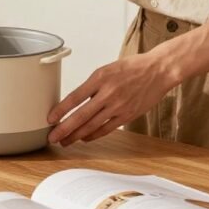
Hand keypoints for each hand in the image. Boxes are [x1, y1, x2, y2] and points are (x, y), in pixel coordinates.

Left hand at [47, 51, 174, 145]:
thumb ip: (92, 85)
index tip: (50, 118)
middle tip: (52, 137)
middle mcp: (108, 93)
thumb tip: (77, 102)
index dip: (60, 110)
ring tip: (65, 141)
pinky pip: (106, 129)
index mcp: (100, 78)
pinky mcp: (127, 116)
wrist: (158, 71)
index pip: (74, 97)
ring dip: (76, 135)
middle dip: (64, 129)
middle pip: (81, 115)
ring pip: (92, 125)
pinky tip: (84, 138)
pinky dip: (93, 135)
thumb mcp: (107, 69)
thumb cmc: (132, 68)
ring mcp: (118, 106)